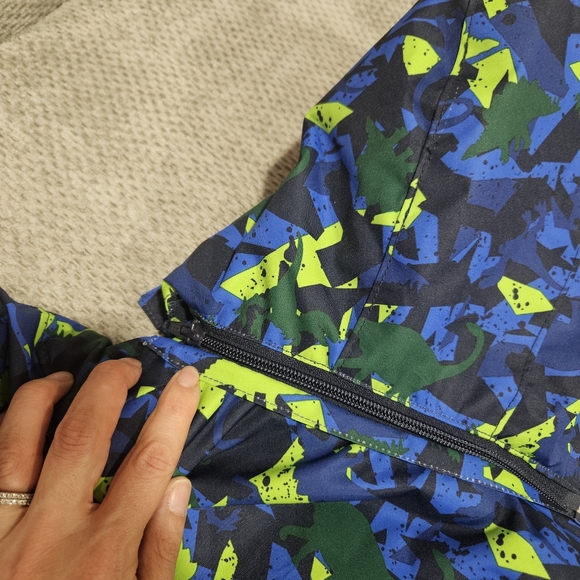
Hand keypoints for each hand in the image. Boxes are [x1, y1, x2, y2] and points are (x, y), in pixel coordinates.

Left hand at [0, 359, 199, 578]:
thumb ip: (159, 549)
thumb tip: (176, 484)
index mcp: (104, 553)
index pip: (150, 462)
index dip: (172, 411)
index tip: (186, 378)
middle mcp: (53, 533)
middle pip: (83, 436)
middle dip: (108, 387)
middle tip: (126, 367)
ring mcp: (3, 534)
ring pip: (16, 442)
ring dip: (43, 398)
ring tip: (64, 380)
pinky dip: (1, 434)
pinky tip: (17, 423)